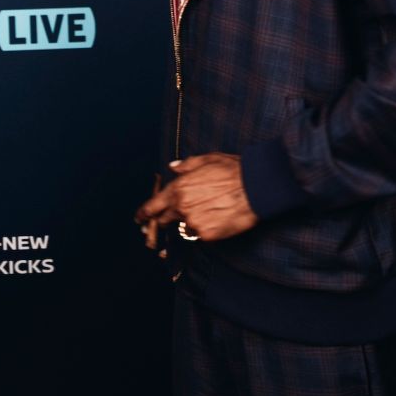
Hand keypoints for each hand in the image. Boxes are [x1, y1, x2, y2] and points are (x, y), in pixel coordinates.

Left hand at [135, 153, 257, 241]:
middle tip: (163, 222)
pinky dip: (202, 229)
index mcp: (179, 187)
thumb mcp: (207, 160)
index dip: (144, 213)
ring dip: (186, 223)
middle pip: (164, 219)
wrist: (255, 187)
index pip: (153, 205)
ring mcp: (193, 222)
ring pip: (183, 227)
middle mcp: (182, 206)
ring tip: (201, 214)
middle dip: (162, 220)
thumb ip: (186, 165)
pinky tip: (213, 219)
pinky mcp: (207, 235)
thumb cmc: (233, 170)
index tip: (139, 218)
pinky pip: (198, 234)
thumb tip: (173, 167)